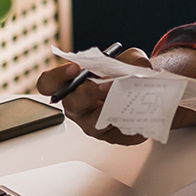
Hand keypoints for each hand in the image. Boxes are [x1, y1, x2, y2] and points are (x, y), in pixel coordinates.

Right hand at [34, 47, 195, 144]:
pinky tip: (142, 119)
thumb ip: (131, 59)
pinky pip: (119, 135)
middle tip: (108, 85)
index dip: (56, 77)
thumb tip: (134, 70)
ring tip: (128, 101)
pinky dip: (131, 127)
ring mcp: (93, 124)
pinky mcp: (112, 137)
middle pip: (72, 104)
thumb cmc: (127, 73)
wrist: (146, 89)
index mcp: (71, 85)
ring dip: (111, 111)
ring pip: (95, 123)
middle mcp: (78, 107)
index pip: (49, 83)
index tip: (75, 68)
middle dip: (89, 94)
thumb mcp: (131, 58)